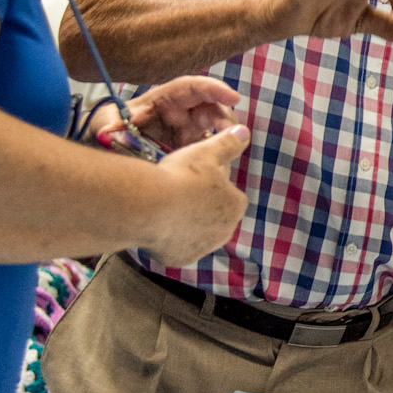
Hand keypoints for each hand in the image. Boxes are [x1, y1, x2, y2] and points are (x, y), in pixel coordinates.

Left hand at [97, 75, 240, 151]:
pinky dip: (215, 160)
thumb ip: (110, 124)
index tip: (233, 97)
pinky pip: (209, 154)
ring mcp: (188, 134)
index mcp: (165, 99)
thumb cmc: (107, 128)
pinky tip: (214, 171)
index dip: (215, 90)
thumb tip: (110, 130)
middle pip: (212, 110)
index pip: (195, 88)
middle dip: (226, 119)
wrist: (104, 149)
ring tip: (224, 156)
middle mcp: (181, 114)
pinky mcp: (190, 153)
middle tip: (232, 135)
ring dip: (224, 142)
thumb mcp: (105, 122)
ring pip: (216, 133)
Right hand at [144, 124, 251, 263]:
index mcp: (236, 206)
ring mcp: (202, 248)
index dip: (212, 184)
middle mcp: (225, 231)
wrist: (149, 206)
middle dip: (200, 206)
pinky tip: (157, 223)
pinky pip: (176, 248)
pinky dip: (168, 239)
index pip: (230, 194)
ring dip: (185, 223)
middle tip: (178, 190)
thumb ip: (228, 144)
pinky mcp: (180, 259)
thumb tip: (244, 132)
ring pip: (196, 233)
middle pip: (214, 216)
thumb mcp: (206, 153)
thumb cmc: (181, 176)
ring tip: (166, 206)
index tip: (194, 176)